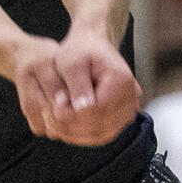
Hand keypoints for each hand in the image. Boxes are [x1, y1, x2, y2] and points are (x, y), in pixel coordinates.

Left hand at [13, 27, 140, 146]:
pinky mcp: (120, 119)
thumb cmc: (80, 51)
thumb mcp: (72, 63)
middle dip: (71, 126)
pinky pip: (102, 136)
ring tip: (55, 121)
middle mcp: (131, 98)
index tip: (54, 106)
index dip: (72, 114)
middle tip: (50, 115)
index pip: (97, 110)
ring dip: (74, 134)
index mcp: (121, 81)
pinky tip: (65, 127)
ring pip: (100, 135)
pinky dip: (82, 135)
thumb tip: (82, 109)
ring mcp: (128, 110)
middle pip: (99, 126)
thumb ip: (77, 85)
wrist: (91, 46)